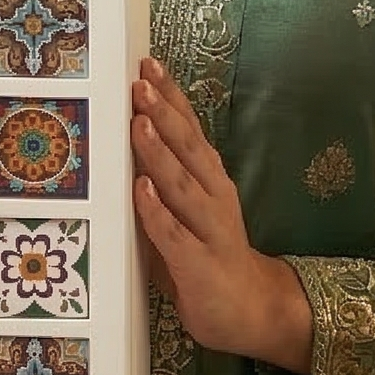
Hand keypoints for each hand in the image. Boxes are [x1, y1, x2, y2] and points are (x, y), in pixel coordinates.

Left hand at [130, 56, 312, 374]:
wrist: (251, 310)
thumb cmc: (207, 254)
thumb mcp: (187, 208)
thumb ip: (165, 177)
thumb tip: (124, 133)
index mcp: (210, 179)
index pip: (190, 129)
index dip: (170, 96)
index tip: (148, 64)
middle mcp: (215, 196)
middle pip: (188, 148)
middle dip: (163, 113)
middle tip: (140, 82)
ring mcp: (210, 229)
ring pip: (182, 185)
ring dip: (159, 153)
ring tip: (139, 123)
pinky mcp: (200, 264)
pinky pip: (174, 234)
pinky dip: (157, 211)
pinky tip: (141, 190)